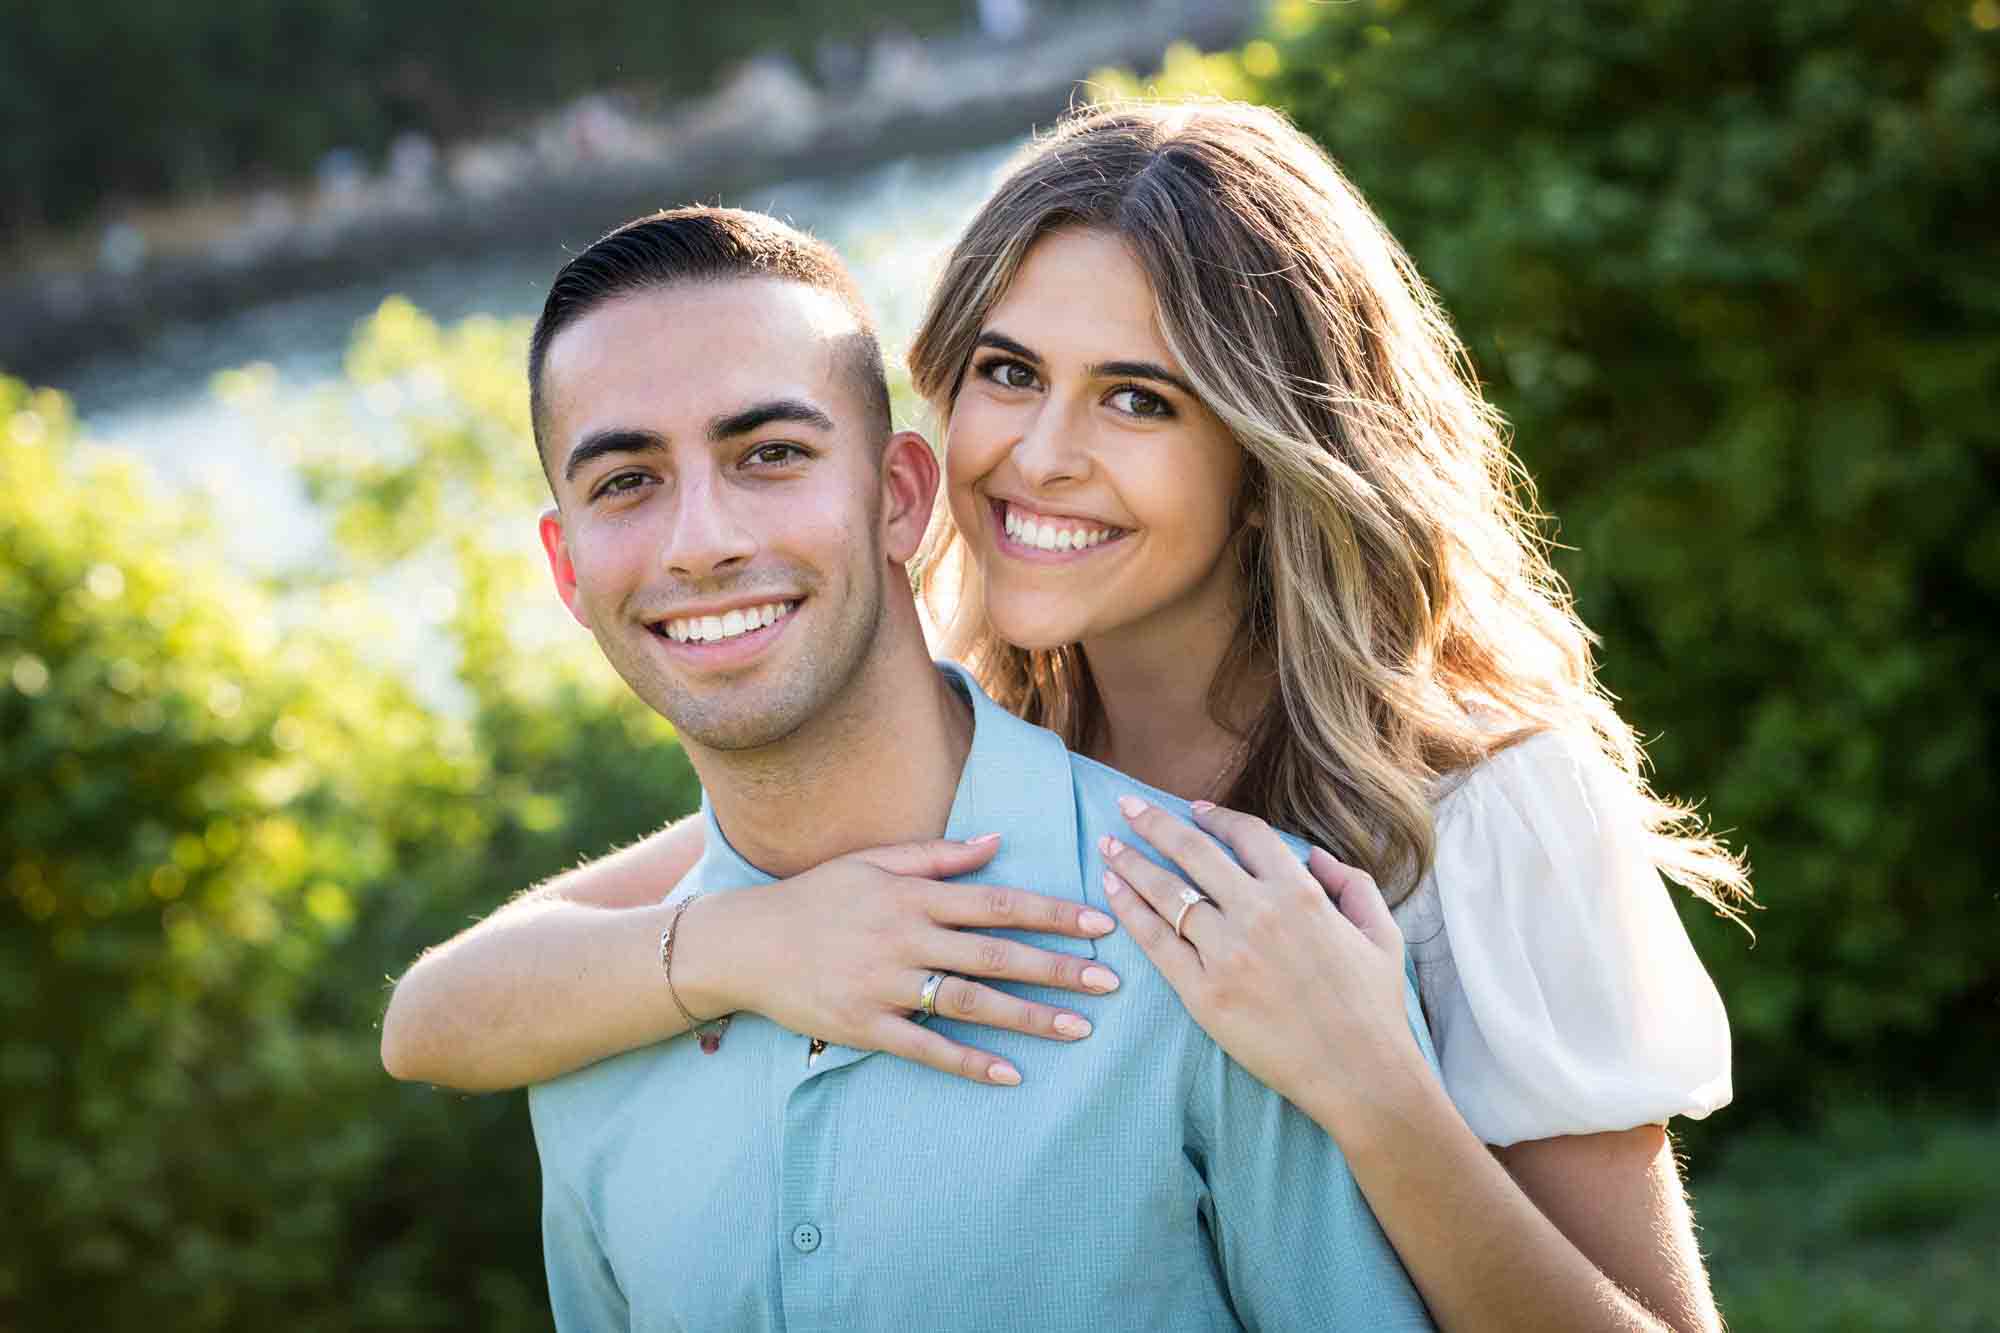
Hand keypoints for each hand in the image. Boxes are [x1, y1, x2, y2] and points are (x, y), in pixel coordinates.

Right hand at [697, 835, 1121, 1085]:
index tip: (1100, 924)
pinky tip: (1011, 1074)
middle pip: (996, 956)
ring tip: (1079, 1029)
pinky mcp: (865, 1027)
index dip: (1053, 914)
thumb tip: (998, 842)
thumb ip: (939, 855)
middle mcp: (905, 939)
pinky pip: (926, 1048)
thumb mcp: (873, 862)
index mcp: (912, 897)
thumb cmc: (815, 896)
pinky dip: (969, 1063)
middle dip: (1057, 969)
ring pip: (970, 1003)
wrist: (746, 943)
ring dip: (1028, 1017)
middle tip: (1110, 983)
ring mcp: (885, 986)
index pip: (998, 904)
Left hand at [1098, 798, 1421, 1123]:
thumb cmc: (1375, 1008)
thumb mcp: (1381, 933)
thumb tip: (1316, 857)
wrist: (1359, 1075)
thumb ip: (1352, 884)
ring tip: (1106, 846)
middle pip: (1193, 852)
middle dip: (1154, 822)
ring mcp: (1228, 954)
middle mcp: (1259, 914)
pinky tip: (1112, 891)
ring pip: (1167, 893)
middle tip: (1126, 805)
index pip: (1248, 836)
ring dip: (1131, 862)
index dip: (1217, 817)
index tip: (1195, 809)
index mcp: (1301, 894)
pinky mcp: (1204, 994)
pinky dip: (1130, 911)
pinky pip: (1157, 942)